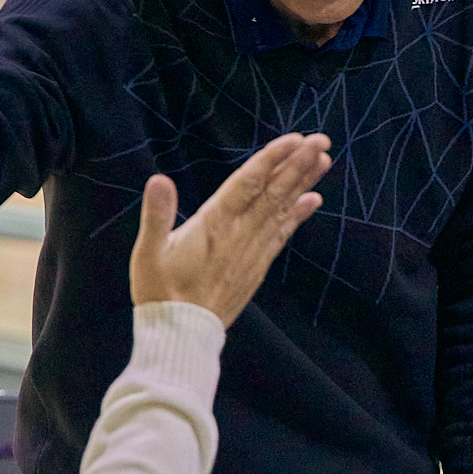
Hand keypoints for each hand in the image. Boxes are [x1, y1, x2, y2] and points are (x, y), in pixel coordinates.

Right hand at [129, 133, 330, 325]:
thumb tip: (159, 179)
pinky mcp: (257, 265)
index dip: (272, 159)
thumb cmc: (160, 291)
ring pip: (282, 209)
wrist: (183, 334)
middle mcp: (240, 233)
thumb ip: (157, 215)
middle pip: (274, 191)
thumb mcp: (148, 253)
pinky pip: (282, 233)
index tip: (295, 139)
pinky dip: (298, 215)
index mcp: (214, 224)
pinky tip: (313, 199)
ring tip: (323, 159)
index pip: (248, 183)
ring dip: (303, 182)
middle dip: (298, 164)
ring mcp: (252, 249)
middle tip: (321, 139)